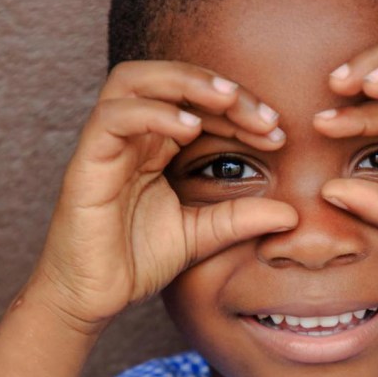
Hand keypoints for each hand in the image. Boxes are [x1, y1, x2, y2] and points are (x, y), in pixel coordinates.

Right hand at [29, 61, 297, 331]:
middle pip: (169, 79)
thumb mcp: (202, 235)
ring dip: (184, 82)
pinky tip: (190, 129)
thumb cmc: (136, 260)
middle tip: (263, 115)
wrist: (90, 297)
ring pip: (134, 81)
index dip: (240, 109)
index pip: (198, 104)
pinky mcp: (85, 162)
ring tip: (227, 100)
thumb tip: (291, 214)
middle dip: (219, 87)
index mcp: (155, 145)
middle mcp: (130, 135)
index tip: (278, 131)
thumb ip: (240, 218)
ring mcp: (105, 144)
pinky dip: (153, 114)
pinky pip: (112, 118)